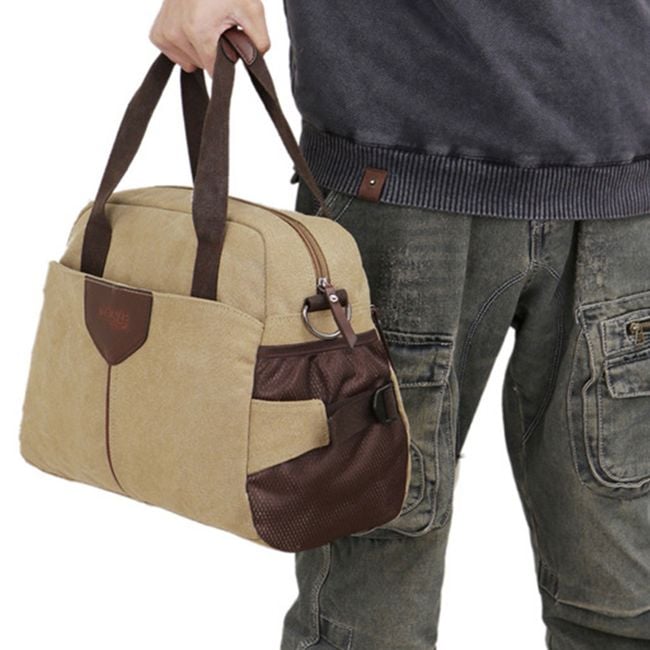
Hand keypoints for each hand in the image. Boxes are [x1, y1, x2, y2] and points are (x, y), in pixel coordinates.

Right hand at [150, 0, 269, 73]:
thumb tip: (256, 59)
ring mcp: (165, 33)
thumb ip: (259, 40)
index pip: (215, 70)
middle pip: (202, 65)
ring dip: (198, 48)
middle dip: (213, 51)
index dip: (226, 59)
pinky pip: (174, 54)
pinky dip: (184, 46)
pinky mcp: (158, 34)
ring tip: (204, 22)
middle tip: (217, 26)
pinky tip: (191, 28)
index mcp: (197, 32)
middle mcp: (176, 33)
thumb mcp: (251, 9)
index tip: (227, 40)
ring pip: (189, 62)